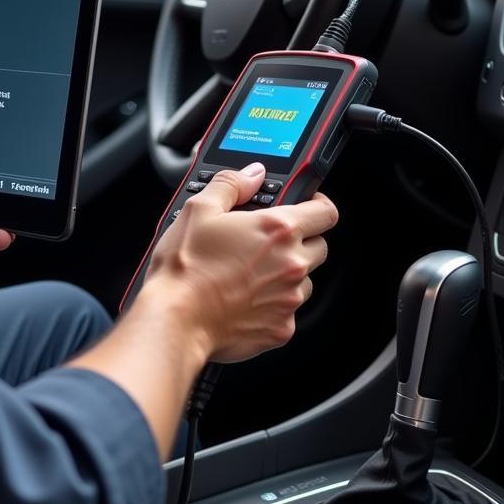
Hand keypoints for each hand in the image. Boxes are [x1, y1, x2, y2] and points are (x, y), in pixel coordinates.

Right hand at [143, 165, 336, 362]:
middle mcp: (292, 264)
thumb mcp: (199, 209)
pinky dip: (273, 305)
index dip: (318, 205)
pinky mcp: (281, 329)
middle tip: (269, 242)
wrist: (176, 319)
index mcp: (278, 230)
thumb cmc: (186, 267)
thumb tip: (252, 174)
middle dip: (300, 241)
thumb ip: (232, 184)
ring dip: (288, 274)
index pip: (326, 212)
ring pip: (305, 281)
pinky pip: (288, 312)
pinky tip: (245, 299)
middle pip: (319, 246)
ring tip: (252, 273)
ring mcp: (289, 299)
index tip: (307, 207)